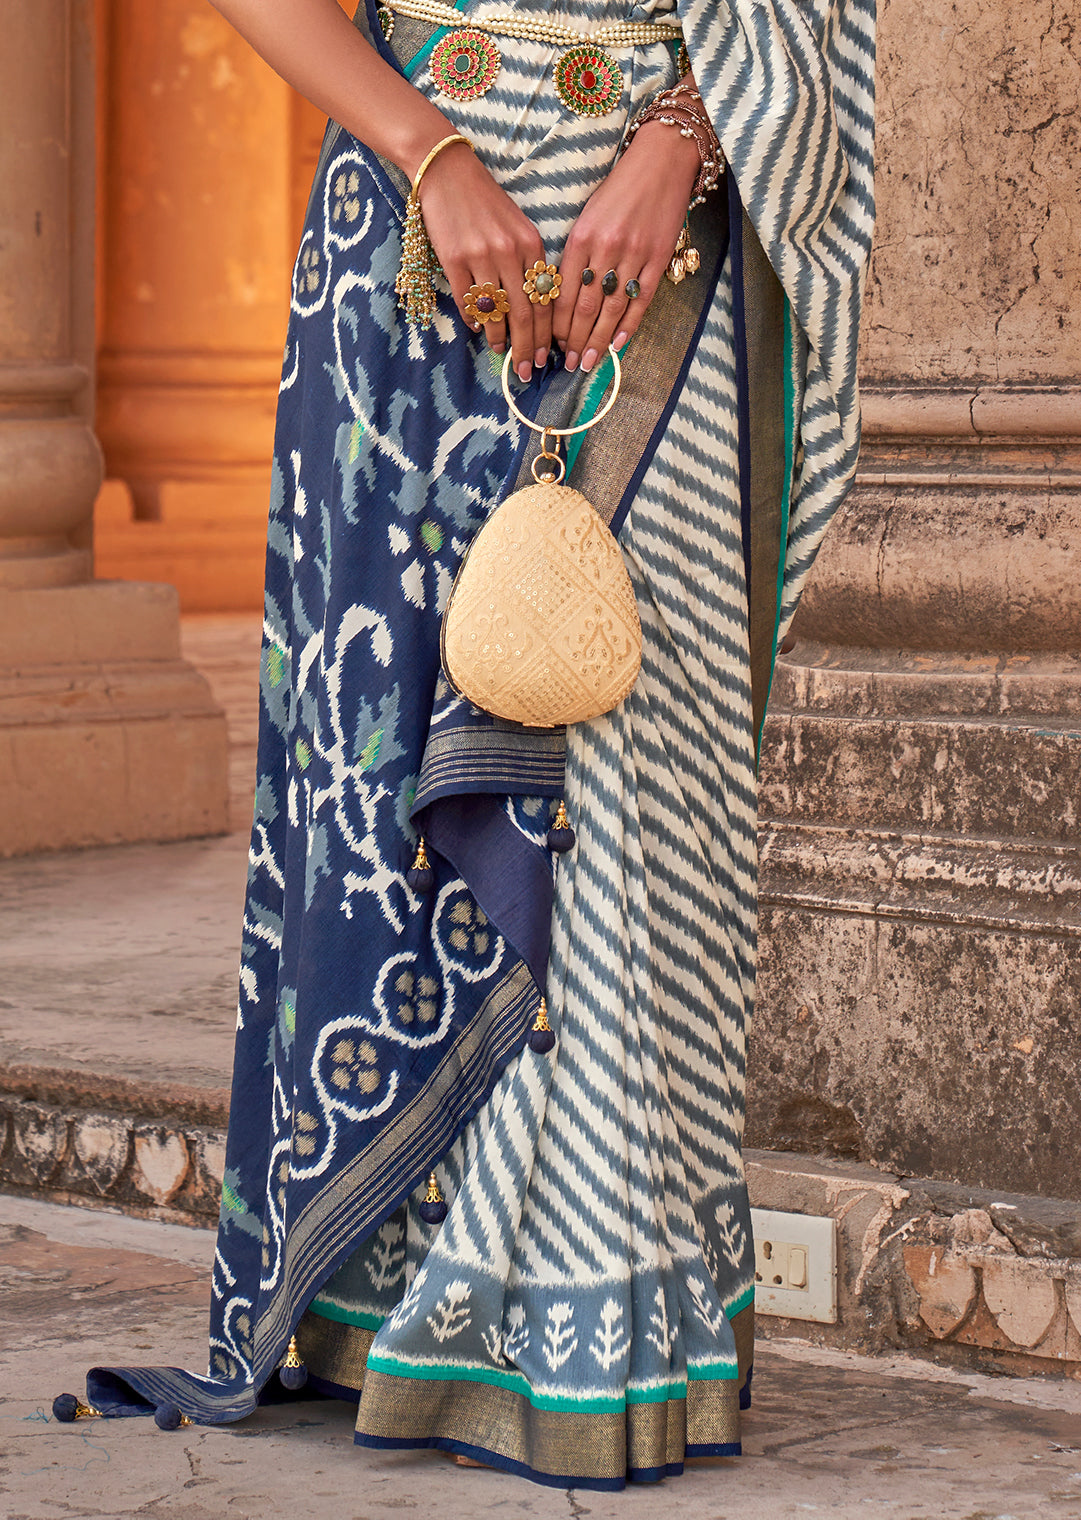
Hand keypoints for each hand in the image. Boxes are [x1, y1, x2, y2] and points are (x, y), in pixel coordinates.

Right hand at [419, 142, 552, 379]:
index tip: (547, 356)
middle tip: (527, 371)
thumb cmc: (485, 201)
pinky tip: (478, 330)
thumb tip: (530, 309)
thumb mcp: (518, 227)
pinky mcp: (454, 259)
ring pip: (496, 312)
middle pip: (525, 314)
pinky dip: (474, 320)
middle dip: (528, 348)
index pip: (545, 300)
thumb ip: (528, 264)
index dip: (547, 334)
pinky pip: (466, 300)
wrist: (447, 171)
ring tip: (502, 355)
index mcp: (531, 245)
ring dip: (499, 339)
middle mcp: (510, 253)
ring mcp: (481, 256)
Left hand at [552, 121, 699, 371]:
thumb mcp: (587, 217)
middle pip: (584, 306)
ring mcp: (633, 255)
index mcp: (581, 236)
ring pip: (611, 309)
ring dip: (597, 339)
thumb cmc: (618, 191)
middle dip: (573, 339)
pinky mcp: (657, 258)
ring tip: (588, 361)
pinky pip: (640, 300)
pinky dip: (628, 325)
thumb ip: (576, 255)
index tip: (551, 343)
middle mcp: (605, 248)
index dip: (555, 323)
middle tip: (567, 363)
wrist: (660, 162)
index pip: (562, 290)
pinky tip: (616, 344)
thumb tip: (563, 297)